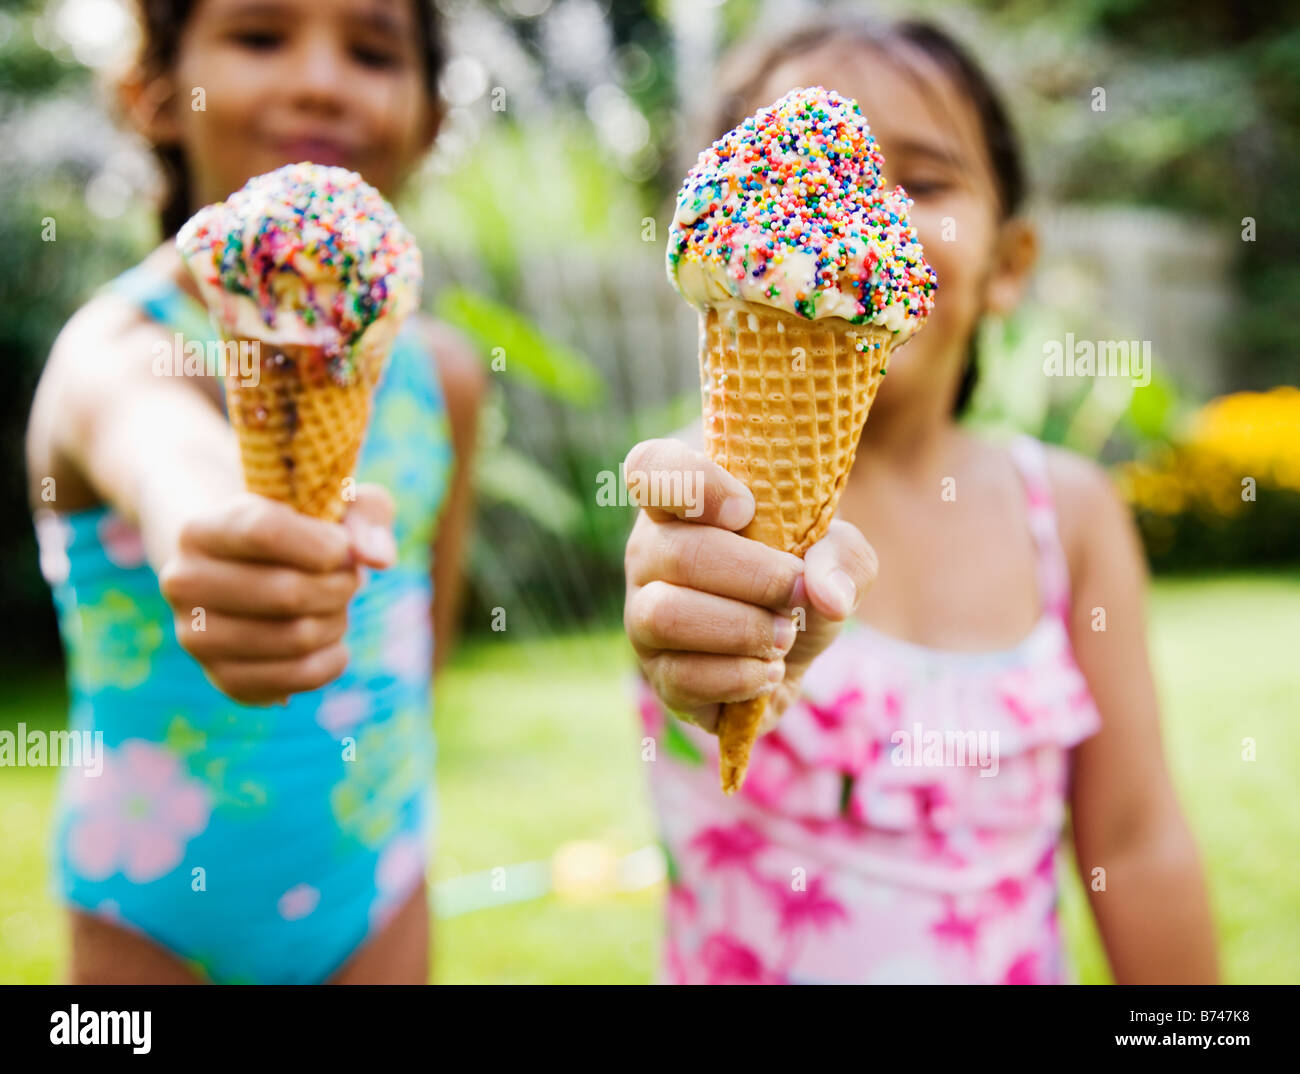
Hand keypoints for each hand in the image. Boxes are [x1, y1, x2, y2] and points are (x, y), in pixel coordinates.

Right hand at [157, 484, 396, 704]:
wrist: (246, 569)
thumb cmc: (298, 528)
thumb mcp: (333, 502)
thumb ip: (366, 516)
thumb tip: (379, 559)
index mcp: (200, 528)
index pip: (264, 532)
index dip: (323, 543)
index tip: (342, 547)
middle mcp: (184, 583)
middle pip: (288, 592)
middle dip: (340, 585)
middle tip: (349, 577)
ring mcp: (197, 637)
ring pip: (297, 638)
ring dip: (338, 620)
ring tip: (335, 604)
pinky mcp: (224, 678)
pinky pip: (300, 678)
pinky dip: (334, 658)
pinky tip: (331, 638)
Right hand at [623, 438, 877, 733]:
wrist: (791, 653)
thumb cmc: (799, 582)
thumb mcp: (836, 555)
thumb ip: (841, 556)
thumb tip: (824, 595)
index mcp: (682, 505)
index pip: (650, 469)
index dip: (695, 484)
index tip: (747, 509)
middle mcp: (650, 555)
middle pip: (679, 553)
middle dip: (755, 576)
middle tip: (797, 592)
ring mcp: (644, 617)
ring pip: (666, 616)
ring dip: (742, 628)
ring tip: (783, 635)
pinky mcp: (658, 676)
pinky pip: (681, 677)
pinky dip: (739, 676)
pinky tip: (767, 670)